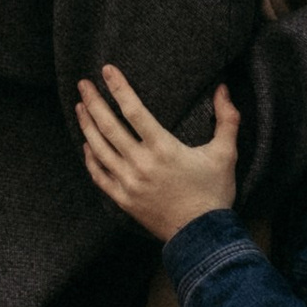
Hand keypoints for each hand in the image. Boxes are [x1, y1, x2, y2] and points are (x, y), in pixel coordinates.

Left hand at [76, 67, 240, 241]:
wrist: (201, 235)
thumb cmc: (214, 193)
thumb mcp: (226, 154)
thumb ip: (226, 119)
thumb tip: (223, 89)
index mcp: (163, 148)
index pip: (133, 110)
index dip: (118, 88)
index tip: (107, 71)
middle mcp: (141, 164)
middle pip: (108, 126)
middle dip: (93, 102)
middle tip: (82, 84)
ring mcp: (128, 183)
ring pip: (99, 149)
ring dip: (87, 126)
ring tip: (79, 107)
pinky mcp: (123, 199)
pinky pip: (99, 175)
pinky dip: (90, 158)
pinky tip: (86, 145)